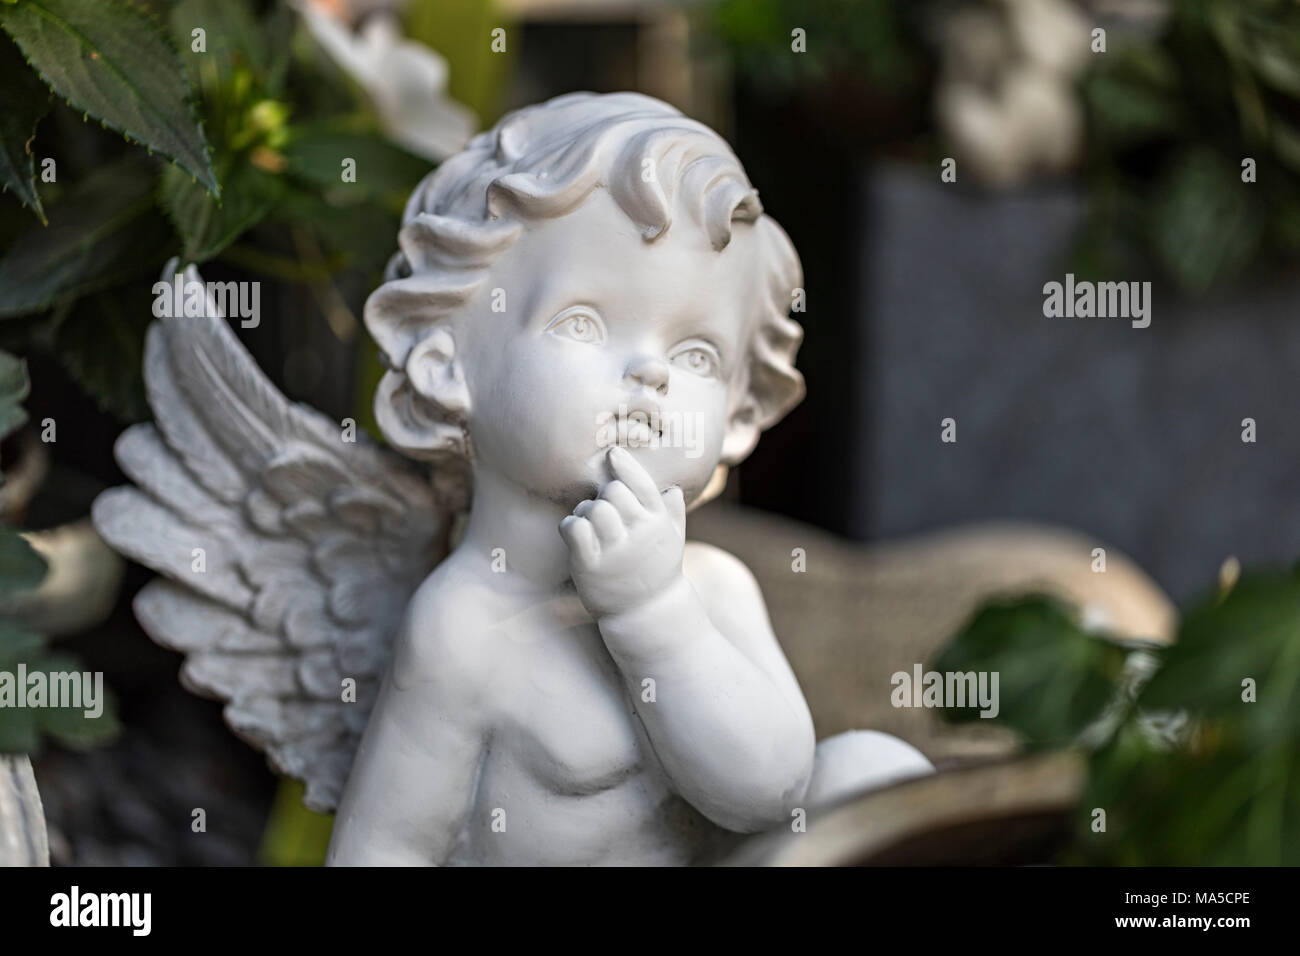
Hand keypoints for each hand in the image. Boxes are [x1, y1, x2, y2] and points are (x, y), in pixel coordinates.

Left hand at [559, 446, 686, 618]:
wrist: (646, 614)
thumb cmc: (657, 571)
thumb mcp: (673, 541)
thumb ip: (672, 513)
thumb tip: (671, 489)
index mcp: (658, 523)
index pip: (641, 484)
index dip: (625, 464)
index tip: (612, 454)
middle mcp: (639, 534)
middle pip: (612, 492)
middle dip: (603, 496)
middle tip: (603, 511)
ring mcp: (615, 551)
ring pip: (592, 508)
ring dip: (585, 511)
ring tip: (589, 525)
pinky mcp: (591, 566)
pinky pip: (574, 528)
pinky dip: (569, 526)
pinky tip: (574, 535)